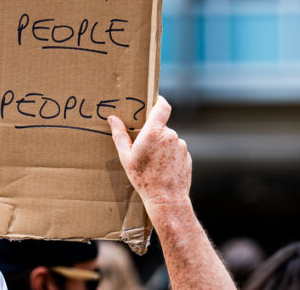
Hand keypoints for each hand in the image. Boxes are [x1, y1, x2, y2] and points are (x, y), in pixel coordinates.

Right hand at [107, 97, 190, 212]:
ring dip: (162, 146)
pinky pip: (176, 150)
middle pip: (161, 126)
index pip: (163, 106)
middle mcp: (170, 135)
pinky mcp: (187, 156)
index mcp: (154, 132)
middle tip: (143, 147)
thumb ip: (120, 135)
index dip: (159, 101)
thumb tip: (112, 118)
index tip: (154, 101)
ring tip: (153, 163)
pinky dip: (169, 155)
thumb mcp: (126, 157)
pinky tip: (162, 168)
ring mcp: (181, 146)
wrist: (166, 199)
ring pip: (169, 139)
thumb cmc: (143, 178)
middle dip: (153, 133)